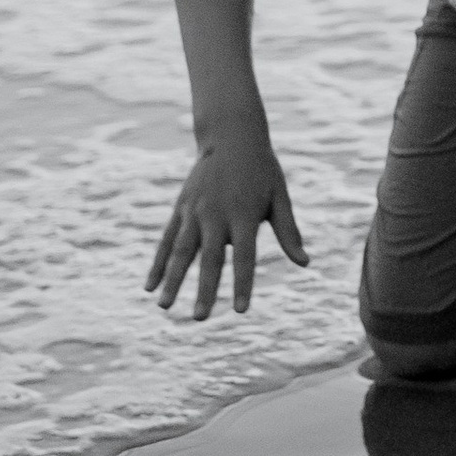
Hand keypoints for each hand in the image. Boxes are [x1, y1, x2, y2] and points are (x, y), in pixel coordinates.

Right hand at [147, 111, 307, 316]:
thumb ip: (289, 231)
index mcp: (244, 215)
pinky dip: (158, 264)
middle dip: (204, 290)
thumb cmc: (262, 170)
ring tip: (164, 307)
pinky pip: (167, 241)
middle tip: (199, 319)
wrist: (231, 136)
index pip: (244, 258)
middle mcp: (216, 215)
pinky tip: (150, 286)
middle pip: (210, 259)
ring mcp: (195, 212)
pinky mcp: (181, 209)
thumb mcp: (279, 196)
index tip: (239, 310)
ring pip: (182, 252)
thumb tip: (305, 263)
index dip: (242, 284)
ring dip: (173, 281)